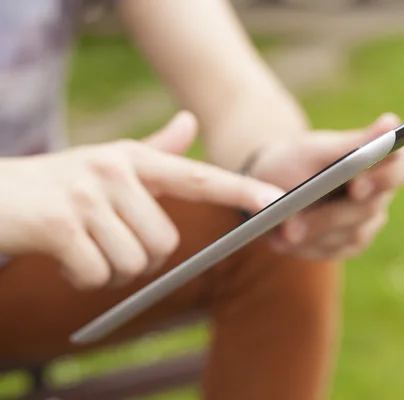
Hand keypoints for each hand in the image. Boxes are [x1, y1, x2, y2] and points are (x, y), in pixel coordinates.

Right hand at [0, 111, 283, 289]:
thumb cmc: (60, 184)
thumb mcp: (109, 161)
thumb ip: (155, 150)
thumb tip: (190, 121)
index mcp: (134, 159)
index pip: (199, 176)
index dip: (239, 190)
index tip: (276, 201)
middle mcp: (115, 170)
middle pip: (165, 244)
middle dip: (138, 257)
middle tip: (106, 240)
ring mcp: (87, 194)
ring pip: (133, 264)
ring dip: (108, 269)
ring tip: (81, 244)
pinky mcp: (59, 223)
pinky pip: (98, 274)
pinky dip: (83, 277)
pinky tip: (63, 255)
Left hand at [248, 113, 403, 259]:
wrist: (271, 184)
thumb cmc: (299, 158)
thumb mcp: (318, 148)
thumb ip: (354, 142)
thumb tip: (392, 123)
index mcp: (384, 161)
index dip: (386, 178)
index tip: (355, 185)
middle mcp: (381, 195)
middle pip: (368, 208)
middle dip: (331, 215)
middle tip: (299, 220)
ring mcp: (366, 224)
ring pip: (349, 235)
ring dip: (314, 232)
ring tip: (282, 232)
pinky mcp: (347, 246)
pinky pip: (331, 251)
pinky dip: (305, 245)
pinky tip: (280, 240)